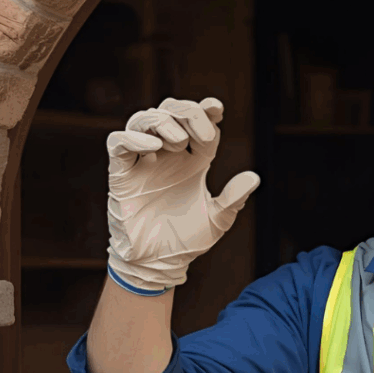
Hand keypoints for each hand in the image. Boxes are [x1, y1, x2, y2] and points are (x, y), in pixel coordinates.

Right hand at [105, 97, 259, 292]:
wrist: (157, 264)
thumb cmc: (186, 241)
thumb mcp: (217, 220)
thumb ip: (233, 199)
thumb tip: (254, 177)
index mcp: (193, 162)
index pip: (200, 125)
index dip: (207, 112)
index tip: (217, 108)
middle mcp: (168, 156)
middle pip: (171, 112)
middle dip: (187, 111)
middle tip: (202, 130)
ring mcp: (143, 163)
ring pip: (144, 120)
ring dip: (163, 122)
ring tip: (181, 143)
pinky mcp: (121, 174)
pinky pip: (119, 143)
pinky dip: (134, 138)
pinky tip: (154, 147)